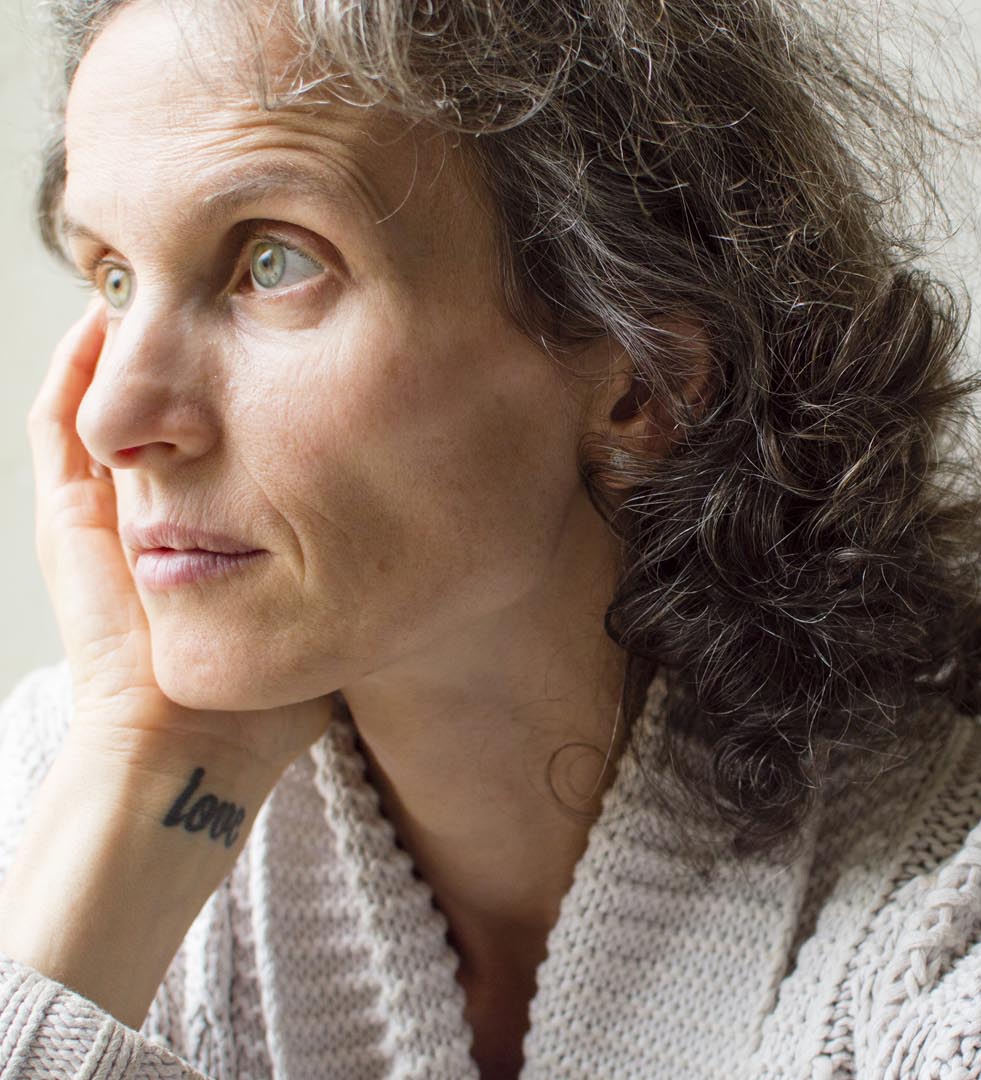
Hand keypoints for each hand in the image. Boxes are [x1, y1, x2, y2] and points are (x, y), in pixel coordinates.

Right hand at [27, 299, 333, 780]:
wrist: (192, 743)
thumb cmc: (271, 691)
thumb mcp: (330, 601)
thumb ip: (361, 558)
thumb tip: (441, 514)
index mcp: (209, 533)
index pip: (216, 440)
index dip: (244, 383)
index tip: (287, 334)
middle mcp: (150, 514)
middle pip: (159, 408)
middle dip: (181, 347)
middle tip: (213, 282)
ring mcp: (101, 511)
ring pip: (99, 401)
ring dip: (120, 340)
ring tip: (153, 279)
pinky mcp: (68, 517)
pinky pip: (57, 423)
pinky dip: (73, 367)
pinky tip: (104, 316)